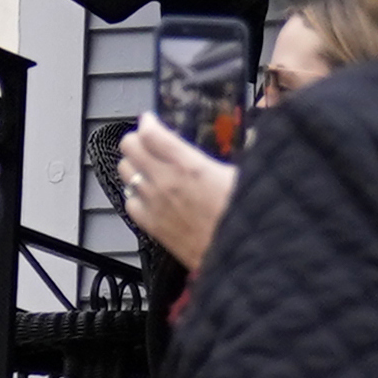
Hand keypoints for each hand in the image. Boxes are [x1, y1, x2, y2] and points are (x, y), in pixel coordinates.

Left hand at [120, 117, 234, 268]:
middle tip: (147, 141)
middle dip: (136, 139)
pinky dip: (134, 194)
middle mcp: (165, 182)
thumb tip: (252, 135)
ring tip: (146, 165)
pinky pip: (129, 203)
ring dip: (133, 164)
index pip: (150, 133)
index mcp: (188, 165)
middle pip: (129, 148)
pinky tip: (147, 194)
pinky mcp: (152, 226)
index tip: (151, 120)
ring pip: (124, 172)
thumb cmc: (244, 218)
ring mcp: (154, 205)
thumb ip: (244, 150)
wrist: (239, 257)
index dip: (148, 122)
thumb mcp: (245, 175)